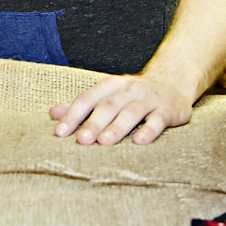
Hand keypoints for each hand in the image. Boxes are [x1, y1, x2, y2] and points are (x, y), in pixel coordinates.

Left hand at [49, 74, 192, 144]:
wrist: (173, 82)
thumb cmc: (132, 95)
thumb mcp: (107, 95)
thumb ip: (82, 105)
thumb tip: (53, 114)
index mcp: (111, 85)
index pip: (87, 99)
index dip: (72, 115)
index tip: (59, 132)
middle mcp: (129, 89)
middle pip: (108, 106)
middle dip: (93, 123)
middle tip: (81, 140)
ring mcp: (150, 98)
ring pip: (131, 113)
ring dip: (117, 128)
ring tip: (103, 142)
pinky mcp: (169, 110)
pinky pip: (158, 120)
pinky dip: (149, 130)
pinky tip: (140, 142)